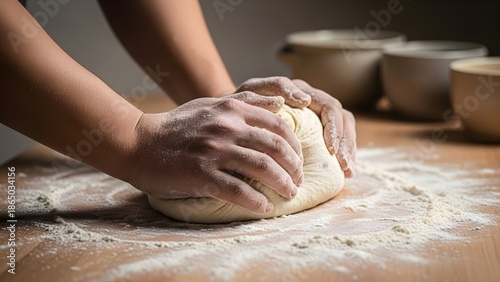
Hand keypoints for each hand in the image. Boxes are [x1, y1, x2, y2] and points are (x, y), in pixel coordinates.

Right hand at [128, 92, 303, 212]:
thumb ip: (245, 102)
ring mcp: (214, 151)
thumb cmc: (177, 126)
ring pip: (262, 168)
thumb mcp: (211, 104)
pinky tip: (264, 207)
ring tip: (289, 194)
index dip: (295, 146)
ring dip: (282, 184)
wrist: (139, 143)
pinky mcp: (201, 174)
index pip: (278, 126)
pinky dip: (256, 201)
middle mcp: (227, 127)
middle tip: (298, 180)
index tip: (297, 160)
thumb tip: (280, 102)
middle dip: (294, 167)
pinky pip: (238, 190)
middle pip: (275, 147)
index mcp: (232, 109)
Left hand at [237, 77, 355, 176]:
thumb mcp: (250, 93)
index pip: (329, 106)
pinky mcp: (315, 130)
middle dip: (345, 140)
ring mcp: (314, 114)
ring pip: (344, 127)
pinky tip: (344, 170)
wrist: (229, 117)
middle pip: (341, 117)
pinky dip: (343, 153)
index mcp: (301, 91)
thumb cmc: (238, 106)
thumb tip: (304, 100)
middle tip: (343, 163)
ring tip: (347, 169)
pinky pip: (337, 139)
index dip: (333, 127)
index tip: (331, 149)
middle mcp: (312, 100)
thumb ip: (273, 89)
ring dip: (348, 147)